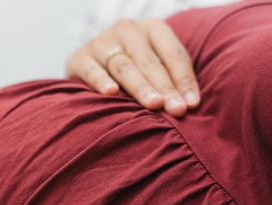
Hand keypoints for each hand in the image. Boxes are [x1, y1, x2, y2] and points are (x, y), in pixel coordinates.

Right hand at [66, 18, 199, 116]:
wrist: (89, 63)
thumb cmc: (131, 68)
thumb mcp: (153, 64)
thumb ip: (170, 78)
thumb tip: (191, 104)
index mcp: (152, 28)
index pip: (173, 54)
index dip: (184, 79)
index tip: (192, 104)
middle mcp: (127, 30)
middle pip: (150, 63)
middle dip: (166, 88)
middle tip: (177, 110)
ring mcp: (101, 42)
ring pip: (125, 67)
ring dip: (141, 88)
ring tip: (154, 104)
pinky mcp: (79, 57)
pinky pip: (92, 70)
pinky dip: (102, 81)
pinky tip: (111, 92)